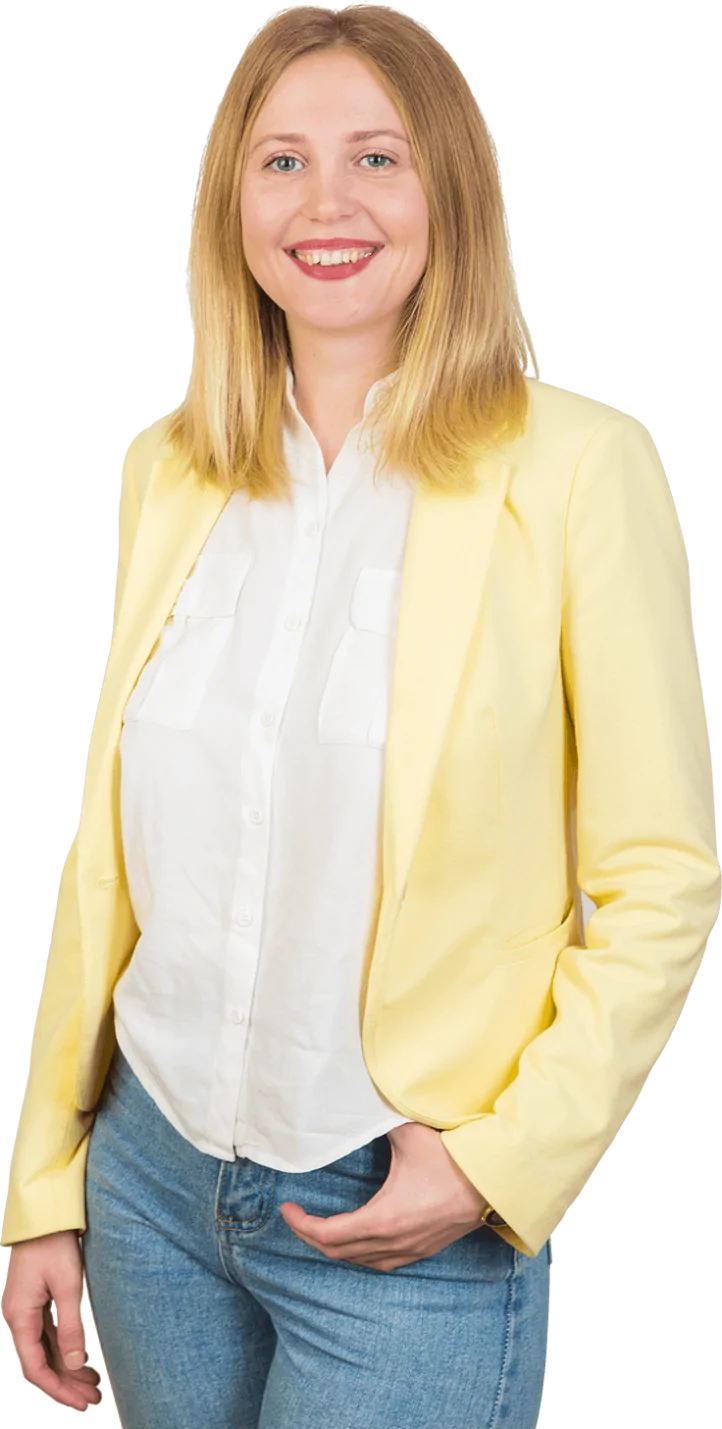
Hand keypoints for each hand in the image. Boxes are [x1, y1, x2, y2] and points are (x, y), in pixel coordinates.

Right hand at [1, 1231, 102, 1411]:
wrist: (45, 1214)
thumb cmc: (54, 1243)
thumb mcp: (67, 1285)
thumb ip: (71, 1326)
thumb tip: (75, 1362)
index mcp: (20, 1316)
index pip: (36, 1367)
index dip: (58, 1388)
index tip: (79, 1402)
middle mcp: (18, 1316)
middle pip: (41, 1362)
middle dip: (66, 1383)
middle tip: (92, 1399)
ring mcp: (26, 1309)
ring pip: (45, 1350)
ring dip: (67, 1367)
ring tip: (93, 1384)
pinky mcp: (35, 1301)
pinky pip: (47, 1334)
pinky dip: (63, 1349)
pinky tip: (81, 1358)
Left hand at [280, 1122, 488, 1271]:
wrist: (494, 1183)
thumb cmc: (453, 1161)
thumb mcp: (409, 1134)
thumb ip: (378, 1121)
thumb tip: (355, 1105)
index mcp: (383, 1218)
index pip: (328, 1234)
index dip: (301, 1225)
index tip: (287, 1209)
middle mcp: (393, 1241)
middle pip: (338, 1252)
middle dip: (311, 1236)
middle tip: (297, 1218)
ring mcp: (410, 1249)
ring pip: (360, 1261)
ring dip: (336, 1249)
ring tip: (321, 1229)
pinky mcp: (423, 1249)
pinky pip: (382, 1263)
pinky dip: (361, 1255)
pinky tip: (360, 1241)